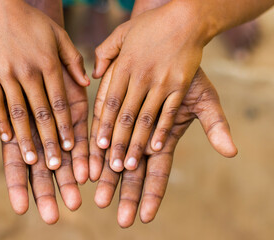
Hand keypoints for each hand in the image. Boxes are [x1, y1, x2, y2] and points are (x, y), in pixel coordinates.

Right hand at [0, 0, 88, 168]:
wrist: (2, 7)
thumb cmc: (35, 24)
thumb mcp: (59, 37)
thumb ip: (73, 60)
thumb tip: (86, 82)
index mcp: (48, 65)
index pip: (59, 103)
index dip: (64, 127)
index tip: (69, 149)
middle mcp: (28, 71)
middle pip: (41, 113)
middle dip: (48, 141)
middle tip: (55, 166)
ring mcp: (6, 73)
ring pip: (18, 112)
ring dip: (24, 138)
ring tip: (31, 160)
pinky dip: (0, 120)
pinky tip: (6, 140)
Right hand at [0, 67, 88, 221]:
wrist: (30, 44)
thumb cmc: (3, 70)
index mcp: (16, 135)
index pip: (17, 166)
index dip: (18, 186)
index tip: (20, 208)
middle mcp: (39, 136)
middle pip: (43, 169)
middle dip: (48, 191)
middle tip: (53, 215)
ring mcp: (59, 127)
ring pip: (65, 159)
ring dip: (69, 179)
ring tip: (75, 201)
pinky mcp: (78, 114)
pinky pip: (83, 138)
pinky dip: (85, 155)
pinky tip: (89, 173)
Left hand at [92, 67, 236, 227]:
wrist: (166, 51)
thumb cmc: (189, 77)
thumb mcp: (204, 100)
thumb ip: (215, 126)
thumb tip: (231, 152)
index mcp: (163, 141)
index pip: (157, 174)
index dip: (151, 195)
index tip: (145, 216)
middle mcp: (142, 139)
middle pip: (134, 173)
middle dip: (126, 194)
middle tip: (119, 218)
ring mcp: (126, 127)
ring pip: (116, 158)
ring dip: (108, 177)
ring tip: (99, 198)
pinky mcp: (112, 112)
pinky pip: (103, 135)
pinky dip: (98, 151)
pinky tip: (90, 168)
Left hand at [93, 1, 207, 171]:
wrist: (186, 16)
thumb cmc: (151, 26)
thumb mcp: (123, 32)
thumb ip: (106, 52)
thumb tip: (95, 72)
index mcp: (124, 67)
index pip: (110, 102)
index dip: (104, 126)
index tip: (98, 147)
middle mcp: (141, 78)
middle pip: (126, 116)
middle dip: (117, 143)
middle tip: (111, 167)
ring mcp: (161, 83)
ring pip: (146, 119)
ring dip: (136, 144)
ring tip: (128, 165)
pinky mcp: (180, 86)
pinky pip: (169, 112)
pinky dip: (162, 130)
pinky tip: (155, 149)